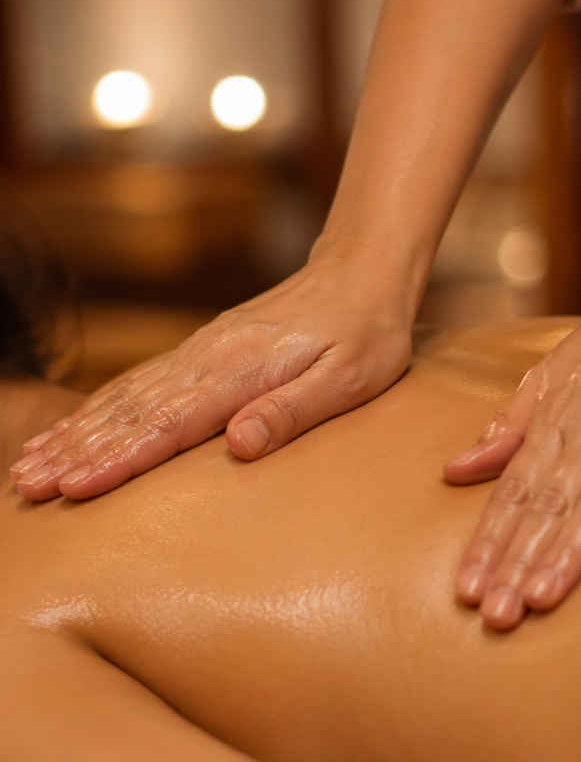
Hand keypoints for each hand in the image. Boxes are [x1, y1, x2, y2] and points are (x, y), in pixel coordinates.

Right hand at [10, 252, 412, 500]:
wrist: (359, 272)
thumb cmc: (365, 334)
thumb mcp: (349, 379)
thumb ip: (291, 411)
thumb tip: (238, 445)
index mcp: (241, 371)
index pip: (169, 425)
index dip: (120, 460)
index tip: (75, 488)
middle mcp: (208, 359)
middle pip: (131, 412)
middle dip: (78, 452)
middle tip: (28, 487)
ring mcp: (200, 351)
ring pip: (126, 396)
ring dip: (76, 431)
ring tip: (31, 464)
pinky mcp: (203, 348)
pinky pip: (139, 381)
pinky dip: (99, 406)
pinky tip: (74, 425)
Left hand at [444, 260, 580, 629]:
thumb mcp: (552, 374)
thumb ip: (508, 427)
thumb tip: (454, 469)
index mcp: (556, 419)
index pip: (515, 491)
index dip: (490, 542)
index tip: (467, 589)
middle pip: (548, 505)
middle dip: (518, 562)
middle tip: (494, 615)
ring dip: (565, 549)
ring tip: (538, 597)